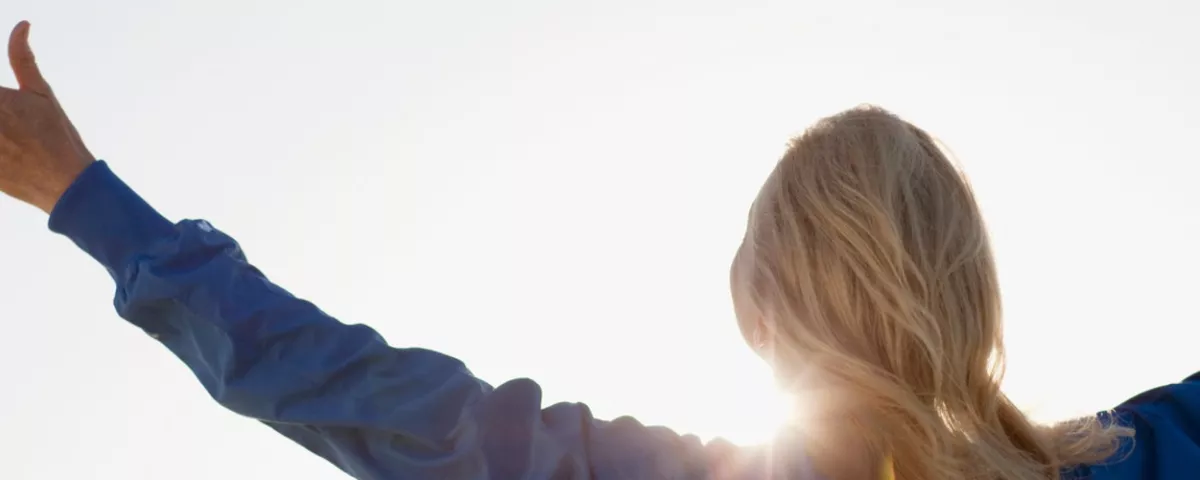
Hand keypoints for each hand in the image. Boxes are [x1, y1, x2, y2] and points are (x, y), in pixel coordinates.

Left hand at [0, 21, 93, 212]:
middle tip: (14, 125)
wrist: (65, 183)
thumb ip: (23, 57)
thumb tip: (23, 24)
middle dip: (0, 116)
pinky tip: (8, 152)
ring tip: (13, 137)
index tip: (8, 105)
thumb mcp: (41, 93)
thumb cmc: (57, 135)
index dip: (1, 98)